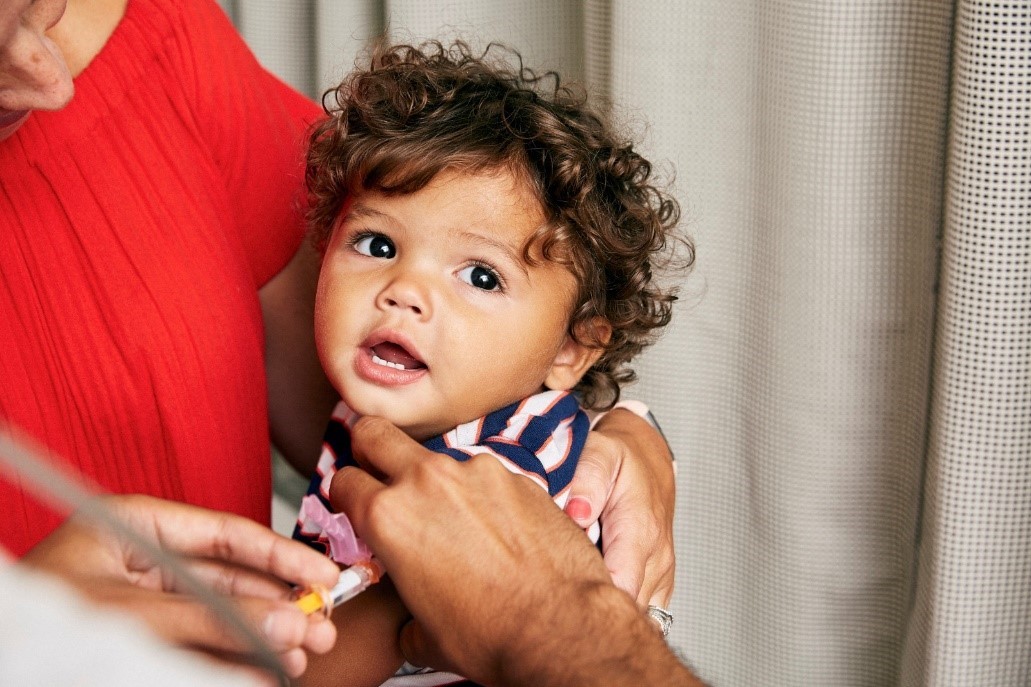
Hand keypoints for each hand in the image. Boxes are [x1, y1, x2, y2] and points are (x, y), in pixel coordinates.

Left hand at [20, 494, 339, 678]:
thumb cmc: (38, 621)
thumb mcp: (131, 612)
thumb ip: (210, 618)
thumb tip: (283, 621)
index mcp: (136, 526)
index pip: (226, 534)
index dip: (282, 554)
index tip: (324, 575)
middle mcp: (148, 560)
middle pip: (233, 575)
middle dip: (281, 601)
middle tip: (322, 624)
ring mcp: (148, 601)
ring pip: (224, 614)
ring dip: (268, 633)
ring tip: (303, 652)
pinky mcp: (147, 637)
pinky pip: (204, 642)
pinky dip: (239, 656)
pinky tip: (268, 667)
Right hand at [330, 417, 615, 685]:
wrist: (560, 625)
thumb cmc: (491, 635)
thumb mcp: (422, 632)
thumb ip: (402, 607)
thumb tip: (409, 617)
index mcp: (390, 516)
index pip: (344, 480)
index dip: (347, 495)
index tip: (357, 506)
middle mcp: (428, 481)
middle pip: (376, 434)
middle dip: (370, 448)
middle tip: (380, 472)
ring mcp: (476, 471)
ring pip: (439, 459)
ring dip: (438, 482)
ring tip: (459, 523)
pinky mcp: (517, 474)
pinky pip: (486, 476)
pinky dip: (484, 495)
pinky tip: (499, 529)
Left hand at [563, 408, 675, 607]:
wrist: (647, 461)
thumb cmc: (618, 458)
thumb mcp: (600, 454)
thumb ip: (587, 481)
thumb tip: (577, 513)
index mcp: (641, 531)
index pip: (619, 589)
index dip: (586, 600)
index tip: (556, 594)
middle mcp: (657, 558)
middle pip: (624, 610)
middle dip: (589, 611)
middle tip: (554, 598)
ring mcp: (661, 575)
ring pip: (634, 617)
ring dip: (602, 611)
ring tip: (570, 594)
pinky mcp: (659, 584)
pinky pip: (642, 614)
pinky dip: (616, 610)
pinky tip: (591, 595)